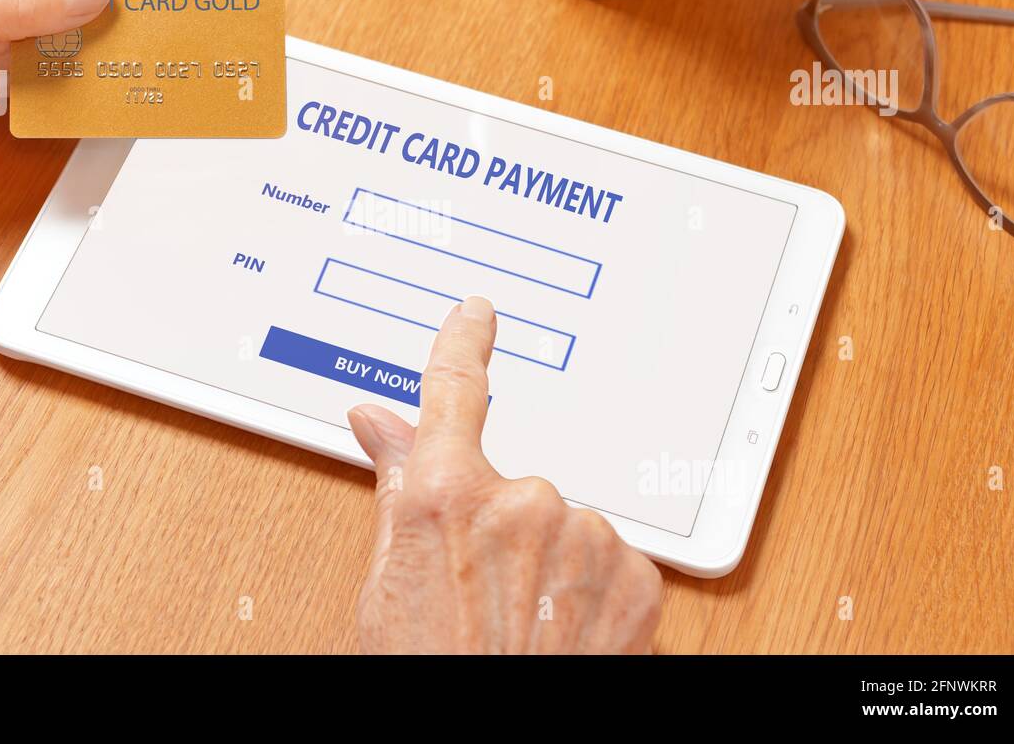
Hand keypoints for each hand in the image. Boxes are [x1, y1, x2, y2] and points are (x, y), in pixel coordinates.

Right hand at [347, 296, 661, 653]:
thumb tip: (376, 424)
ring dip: (548, 562)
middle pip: (512, 486)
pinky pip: (610, 561)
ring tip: (521, 623)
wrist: (496, 742)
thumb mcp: (388, 583)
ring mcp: (587, 539)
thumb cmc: (428, 670)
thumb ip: (395, 487)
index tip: (476, 313)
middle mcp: (523, 502)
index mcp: (447, 496)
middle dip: (499, 527)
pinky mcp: (638, 577)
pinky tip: (562, 630)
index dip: (463, 344)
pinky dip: (590, 589)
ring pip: (565, 526)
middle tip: (476, 592)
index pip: (454, 392)